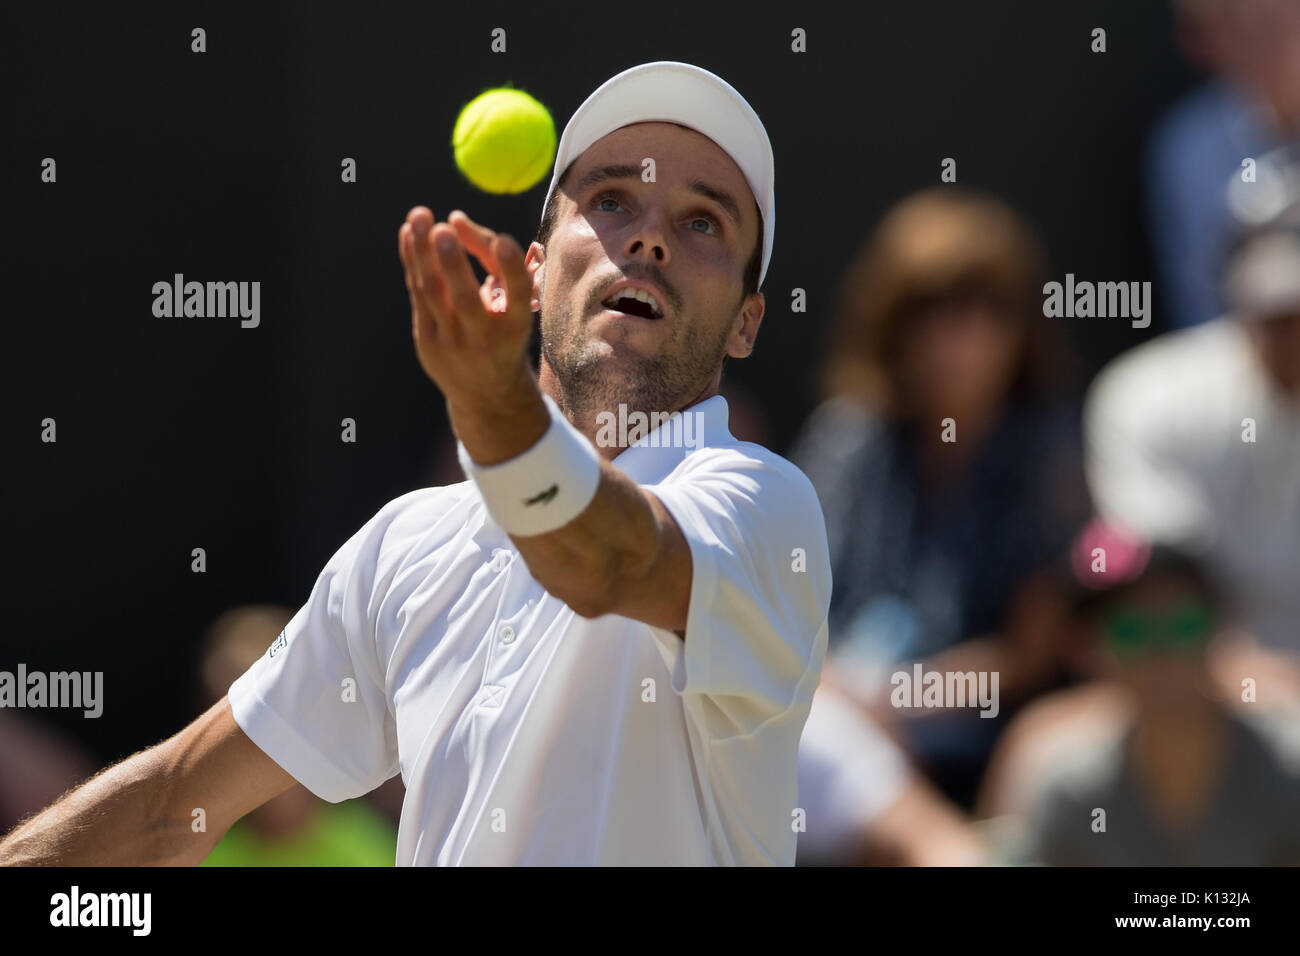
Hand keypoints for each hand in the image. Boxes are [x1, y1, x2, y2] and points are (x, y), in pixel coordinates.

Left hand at [398, 206, 536, 411]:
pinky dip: (412, 261)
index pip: (518, 297)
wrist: (487, 394)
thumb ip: (493, 262)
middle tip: (443, 227)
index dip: (512, 270)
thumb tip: (455, 220)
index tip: (504, 240)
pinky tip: (408, 232)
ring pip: (433, 293)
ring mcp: (453, 343)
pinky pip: (417, 294)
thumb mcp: (514, 307)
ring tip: (420, 215)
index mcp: (517, 326)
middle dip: (453, 262)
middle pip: (465, 299)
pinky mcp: (427, 343)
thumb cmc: (504, 333)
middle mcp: (486, 337)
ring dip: (423, 253)